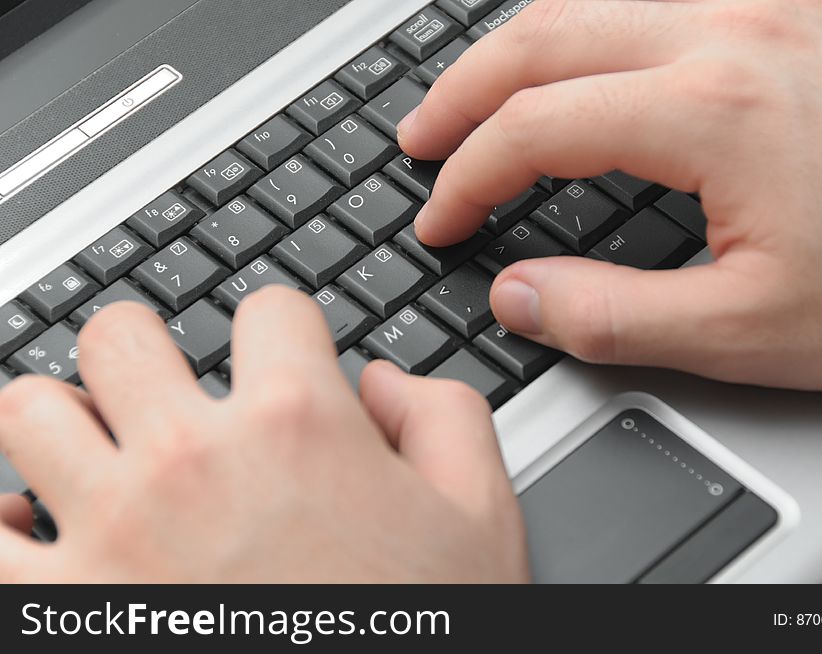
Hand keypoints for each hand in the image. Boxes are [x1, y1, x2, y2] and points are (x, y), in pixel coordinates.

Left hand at [0, 289, 526, 582]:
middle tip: (171, 386)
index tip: (285, 357)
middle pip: (121, 335)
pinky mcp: (63, 613)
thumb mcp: (481, 516)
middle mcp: (195, 462)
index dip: (285, 327)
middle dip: (150, 348)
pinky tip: (38, 528)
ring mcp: (115, 535)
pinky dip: (2, 523)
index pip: (268, 308)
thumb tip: (382, 382)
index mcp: (299, 427)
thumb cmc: (423, 633)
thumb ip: (445, 415)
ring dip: (67, 420)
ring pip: (31, 411)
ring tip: (103, 449)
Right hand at [399, 0, 821, 390]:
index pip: (535, 128)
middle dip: (462, 92)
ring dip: (520, 45)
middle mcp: (738, 28)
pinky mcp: (797, 7)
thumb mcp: (746, 332)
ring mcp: (771, 4)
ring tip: (478, 96)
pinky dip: (596, 19)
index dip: (467, 178)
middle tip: (423, 142)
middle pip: (544, 34)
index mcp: (715, 109)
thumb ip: (609, 316)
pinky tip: (583, 51)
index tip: (442, 222)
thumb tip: (516, 296)